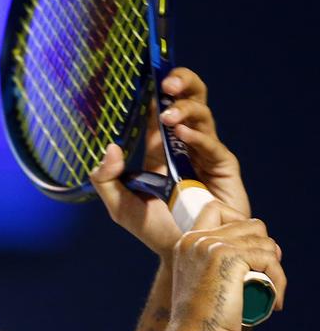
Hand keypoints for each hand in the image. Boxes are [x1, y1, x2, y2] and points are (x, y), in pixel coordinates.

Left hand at [90, 69, 249, 257]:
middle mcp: (186, 147)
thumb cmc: (154, 230)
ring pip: (204, 117)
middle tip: (165, 83)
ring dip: (186, 110)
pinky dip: (198, 137)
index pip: (163, 110)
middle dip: (182, 85)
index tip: (149, 76)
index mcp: (162, 149)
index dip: (159, 92)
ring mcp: (207, 156)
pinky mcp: (224, 170)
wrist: (183, 255)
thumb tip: (110, 147)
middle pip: (191, 101)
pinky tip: (183, 135)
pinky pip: (213, 147)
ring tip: (168, 115)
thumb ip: (105, 179)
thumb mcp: (119, 206)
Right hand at [167, 203, 285, 330]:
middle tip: (267, 278)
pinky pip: (269, 258)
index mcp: (186, 244)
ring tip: (270, 293)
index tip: (250, 258)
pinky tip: (274, 303)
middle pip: (249, 223)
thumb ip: (225, 266)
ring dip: (275, 266)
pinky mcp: (228, 257)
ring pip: (263, 240)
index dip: (241, 226)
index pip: (217, 210)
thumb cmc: (204, 325)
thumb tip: (268, 250)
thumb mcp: (209, 284)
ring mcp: (210, 246)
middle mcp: (195, 240)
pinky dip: (279, 280)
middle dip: (265, 249)